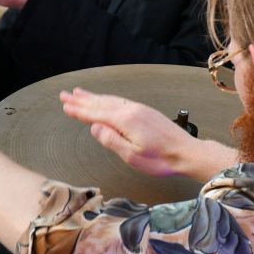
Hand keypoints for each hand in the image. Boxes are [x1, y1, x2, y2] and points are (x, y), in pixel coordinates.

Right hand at [59, 88, 235, 179]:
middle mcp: (131, 110)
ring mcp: (140, 109)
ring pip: (110, 100)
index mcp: (125, 120)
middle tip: (65, 95)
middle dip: (82, 100)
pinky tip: (105, 100)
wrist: (188, 153)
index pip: (96, 114)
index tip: (65, 106)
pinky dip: (107, 99)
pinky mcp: (146, 112)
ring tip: (80, 93)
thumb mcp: (132, 156)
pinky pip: (120, 101)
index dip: (79, 111)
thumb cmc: (161, 160)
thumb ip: (111, 141)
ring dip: (93, 97)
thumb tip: (94, 128)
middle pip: (101, 103)